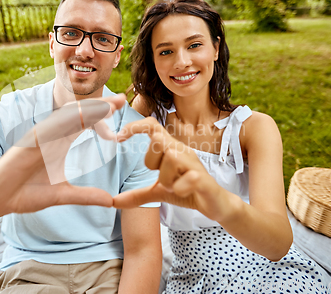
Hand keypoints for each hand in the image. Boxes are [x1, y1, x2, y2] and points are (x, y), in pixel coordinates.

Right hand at [0, 94, 126, 219]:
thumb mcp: (61, 195)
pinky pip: (47, 128)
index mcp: (60, 144)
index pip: (85, 125)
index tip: (121, 110)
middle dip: (99, 107)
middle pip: (78, 116)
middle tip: (120, 99)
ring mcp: (39, 137)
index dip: (102, 117)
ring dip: (86, 110)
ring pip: (65, 118)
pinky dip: (63, 121)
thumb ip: (85, 196)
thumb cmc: (24, 194)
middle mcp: (51, 137)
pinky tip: (79, 115)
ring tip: (106, 104)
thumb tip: (110, 201)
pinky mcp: (27, 142)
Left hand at [113, 117, 232, 222]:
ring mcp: (194, 164)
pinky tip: (184, 192)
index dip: (135, 126)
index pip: (153, 126)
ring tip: (174, 187)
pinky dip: (180, 189)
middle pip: (158, 140)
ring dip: (166, 179)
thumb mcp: (158, 193)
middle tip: (159, 176)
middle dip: (151, 161)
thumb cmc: (188, 191)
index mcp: (171, 150)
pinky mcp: (203, 179)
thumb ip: (137, 194)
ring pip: (171, 158)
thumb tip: (113, 201)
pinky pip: (186, 178)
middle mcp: (182, 151)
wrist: (217, 205)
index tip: (119, 137)